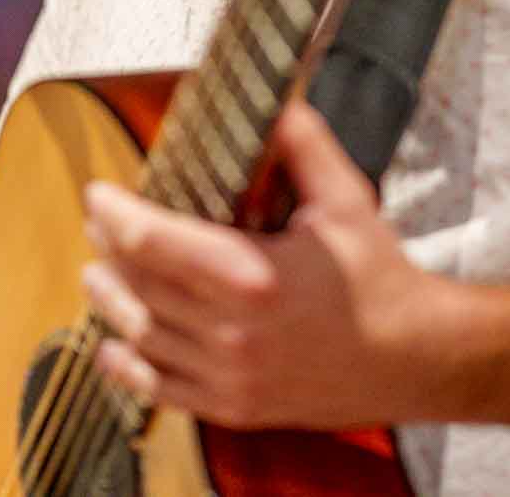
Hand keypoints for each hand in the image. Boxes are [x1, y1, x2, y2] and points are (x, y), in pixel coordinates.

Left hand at [82, 100, 453, 429]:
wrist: (413, 356)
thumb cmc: (380, 278)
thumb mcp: (346, 201)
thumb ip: (304, 146)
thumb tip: (275, 103)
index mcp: (254, 275)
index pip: (155, 240)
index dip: (115, 214)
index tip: (97, 194)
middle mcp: (234, 331)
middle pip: (140, 286)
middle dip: (110, 250)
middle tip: (98, 224)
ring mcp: (231, 376)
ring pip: (144, 337)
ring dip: (111, 302)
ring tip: (96, 274)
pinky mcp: (235, 406)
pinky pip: (163, 389)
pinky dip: (128, 368)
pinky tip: (112, 347)